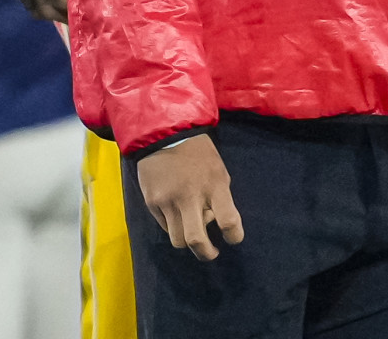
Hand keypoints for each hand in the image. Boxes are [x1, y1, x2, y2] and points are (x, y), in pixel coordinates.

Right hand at [137, 134, 243, 260]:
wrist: (165, 134)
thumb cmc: (198, 153)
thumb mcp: (218, 170)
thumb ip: (219, 198)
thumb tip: (213, 222)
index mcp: (214, 184)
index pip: (229, 221)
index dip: (235, 237)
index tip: (233, 238)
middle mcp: (190, 195)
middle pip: (197, 241)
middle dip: (207, 253)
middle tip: (212, 252)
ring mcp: (168, 200)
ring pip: (178, 240)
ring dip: (188, 240)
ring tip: (193, 229)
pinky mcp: (152, 202)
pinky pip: (165, 226)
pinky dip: (174, 225)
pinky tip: (177, 211)